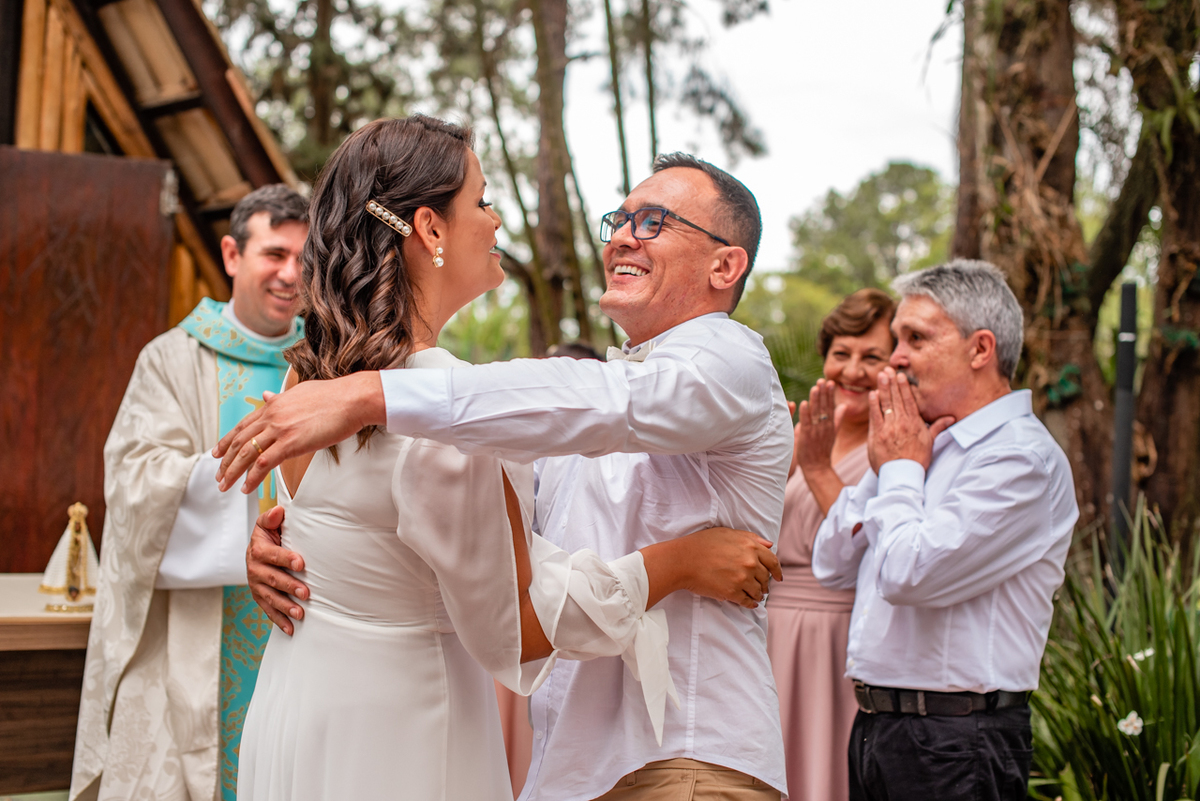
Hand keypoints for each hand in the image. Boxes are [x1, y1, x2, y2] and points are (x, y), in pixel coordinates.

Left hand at [214, 371, 385, 493]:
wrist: (353, 399)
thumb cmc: (335, 396)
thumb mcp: (301, 393)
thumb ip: (281, 398)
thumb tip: (268, 396)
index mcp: (274, 405)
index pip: (243, 425)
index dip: (227, 440)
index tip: (218, 452)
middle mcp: (272, 416)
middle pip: (239, 441)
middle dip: (225, 461)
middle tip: (218, 475)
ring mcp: (280, 429)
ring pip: (246, 453)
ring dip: (232, 472)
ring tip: (225, 485)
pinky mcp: (291, 443)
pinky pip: (263, 463)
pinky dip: (252, 478)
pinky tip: (247, 488)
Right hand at [246, 505, 310, 634]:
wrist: (257, 550)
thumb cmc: (269, 535)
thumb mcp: (268, 524)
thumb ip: (272, 518)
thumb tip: (279, 511)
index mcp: (258, 549)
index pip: (272, 555)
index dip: (286, 559)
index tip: (301, 563)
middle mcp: (255, 568)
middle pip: (272, 579)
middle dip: (289, 586)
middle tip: (305, 593)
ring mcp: (256, 584)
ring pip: (270, 597)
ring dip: (285, 606)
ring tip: (300, 613)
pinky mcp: (259, 596)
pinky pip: (268, 610)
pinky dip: (279, 620)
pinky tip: (291, 629)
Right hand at [675, 527, 782, 608]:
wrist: (683, 560)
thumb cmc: (702, 543)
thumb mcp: (728, 533)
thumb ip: (751, 538)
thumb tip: (769, 545)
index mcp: (750, 546)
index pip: (773, 561)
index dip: (778, 571)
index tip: (779, 578)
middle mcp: (749, 563)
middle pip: (766, 578)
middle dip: (765, 584)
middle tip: (763, 588)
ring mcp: (741, 578)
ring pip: (758, 591)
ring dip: (758, 595)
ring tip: (755, 596)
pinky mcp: (732, 593)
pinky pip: (747, 602)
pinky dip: (750, 604)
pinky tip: (749, 604)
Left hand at [794, 379, 842, 481]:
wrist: (817, 467)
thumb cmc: (822, 450)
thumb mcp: (833, 433)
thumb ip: (837, 418)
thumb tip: (844, 406)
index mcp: (830, 425)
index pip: (830, 406)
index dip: (830, 394)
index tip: (830, 382)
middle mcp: (824, 427)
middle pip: (824, 407)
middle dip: (824, 393)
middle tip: (823, 379)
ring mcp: (816, 431)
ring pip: (816, 413)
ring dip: (815, 399)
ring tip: (815, 387)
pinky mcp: (806, 436)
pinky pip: (806, 423)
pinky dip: (805, 413)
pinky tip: (804, 403)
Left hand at [867, 368, 954, 472]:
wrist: (903, 476)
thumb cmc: (916, 460)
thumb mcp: (929, 443)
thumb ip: (937, 427)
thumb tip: (951, 418)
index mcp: (915, 424)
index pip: (909, 401)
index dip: (904, 387)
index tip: (900, 375)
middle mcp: (902, 424)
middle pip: (896, 399)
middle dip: (892, 383)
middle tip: (888, 370)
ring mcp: (889, 429)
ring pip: (885, 404)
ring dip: (883, 388)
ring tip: (880, 375)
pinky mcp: (877, 435)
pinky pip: (875, 416)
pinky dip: (873, 404)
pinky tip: (872, 393)